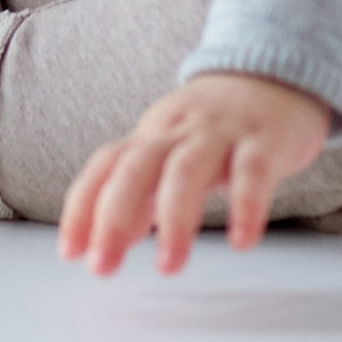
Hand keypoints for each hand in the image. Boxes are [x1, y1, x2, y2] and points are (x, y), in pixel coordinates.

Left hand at [58, 73, 329, 274]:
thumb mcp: (173, 152)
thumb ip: (142, 195)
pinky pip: (251, 171)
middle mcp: (179, 129)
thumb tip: (112, 240)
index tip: (68, 251)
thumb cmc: (215, 126)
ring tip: (168, 266)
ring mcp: (220, 132)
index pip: (106, 164)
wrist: (273, 74)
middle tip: (102, 266)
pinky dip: (245, 206)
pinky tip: (241, 240)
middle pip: (136, 166)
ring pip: (187, 169)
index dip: (83, 205)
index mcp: (152, 134)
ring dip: (174, 218)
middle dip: (114, 217)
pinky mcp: (262, 140)